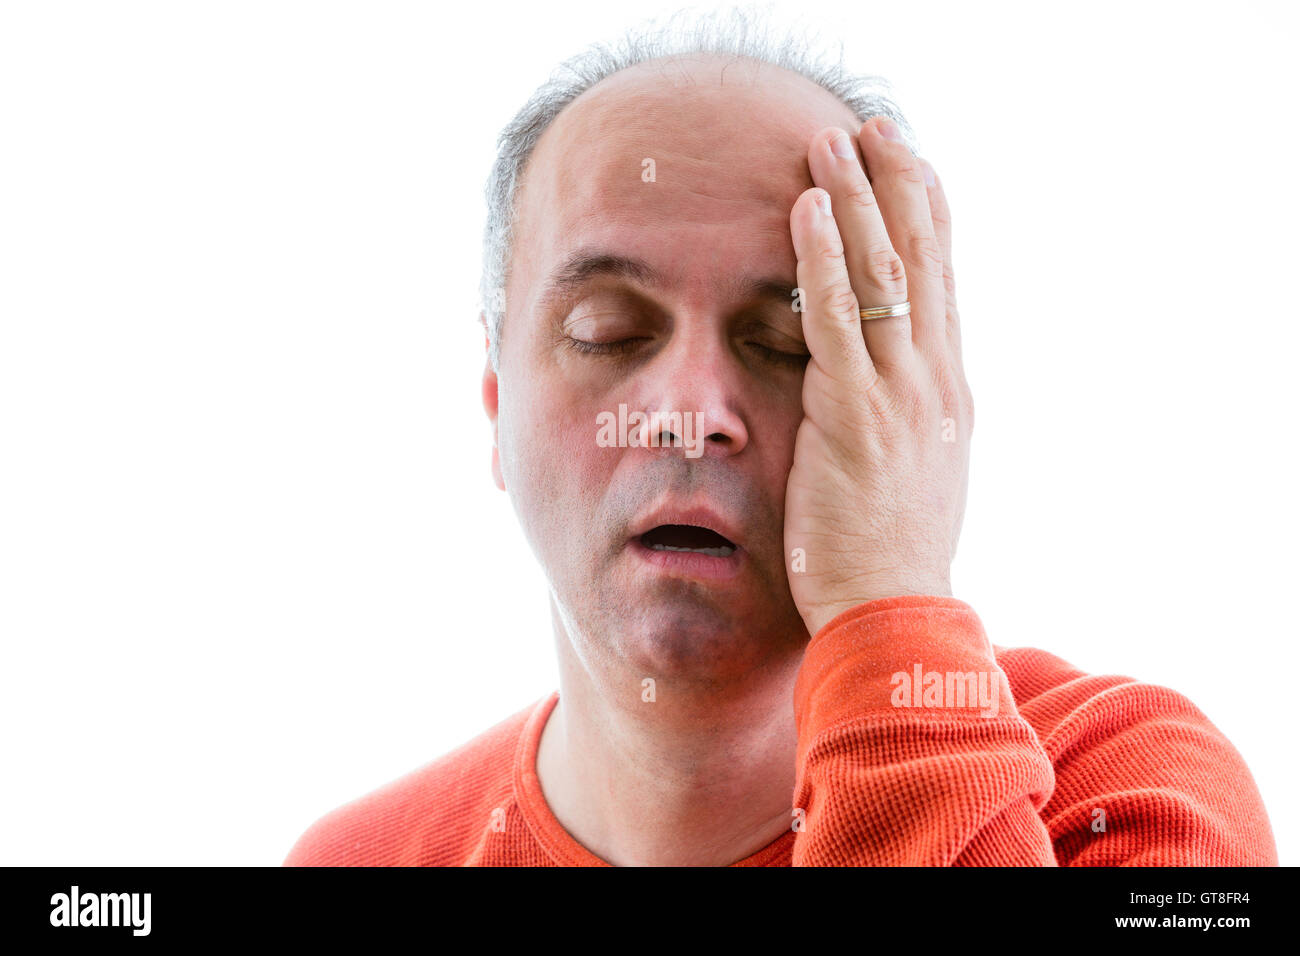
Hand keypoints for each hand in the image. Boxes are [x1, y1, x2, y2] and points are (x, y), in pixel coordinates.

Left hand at [784, 117, 972, 637]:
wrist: (892, 611)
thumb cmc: (890, 552)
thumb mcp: (915, 471)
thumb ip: (906, 417)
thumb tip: (886, 385)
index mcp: (948, 391)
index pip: (941, 282)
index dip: (926, 215)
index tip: (909, 163)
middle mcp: (934, 380)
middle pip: (921, 258)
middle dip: (897, 184)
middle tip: (874, 127)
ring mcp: (900, 395)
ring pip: (882, 273)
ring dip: (855, 200)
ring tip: (832, 141)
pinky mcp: (853, 415)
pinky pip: (836, 319)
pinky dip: (822, 258)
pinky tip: (805, 209)